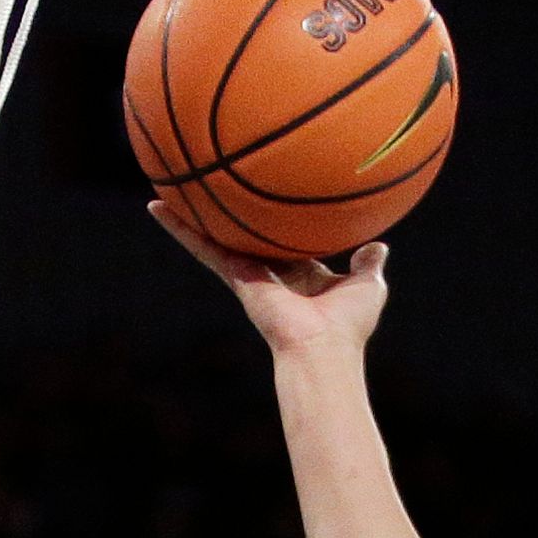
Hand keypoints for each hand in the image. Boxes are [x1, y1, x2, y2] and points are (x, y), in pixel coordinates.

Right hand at [151, 199, 387, 359]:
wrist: (323, 348)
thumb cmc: (348, 326)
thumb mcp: (368, 286)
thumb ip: (368, 265)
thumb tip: (379, 245)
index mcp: (301, 275)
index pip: (285, 245)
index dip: (278, 228)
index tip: (270, 208)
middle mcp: (271, 273)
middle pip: (245, 238)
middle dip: (230, 219)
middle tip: (212, 190)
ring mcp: (249, 274)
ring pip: (215, 237)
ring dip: (191, 215)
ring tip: (169, 188)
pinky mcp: (235, 275)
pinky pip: (203, 246)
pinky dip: (179, 227)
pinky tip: (159, 206)